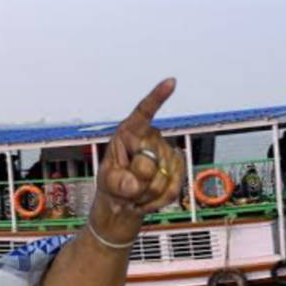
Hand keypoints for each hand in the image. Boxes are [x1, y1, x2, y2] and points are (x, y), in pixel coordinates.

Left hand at [92, 78, 186, 242]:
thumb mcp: (107, 183)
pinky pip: (173, 187)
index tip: (171, 82)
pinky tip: (147, 199)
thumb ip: (118, 183)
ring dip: (147, 193)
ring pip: (162, 178)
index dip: (158, 97)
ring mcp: (167, 153)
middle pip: (150, 160)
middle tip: (128, 187)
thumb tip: (134, 184)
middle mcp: (150, 138)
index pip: (144, 113)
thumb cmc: (112, 186)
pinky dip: (158, 200)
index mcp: (129, 133)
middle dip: (139, 181)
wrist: (124, 203)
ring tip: (136, 193)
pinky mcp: (178, 168)